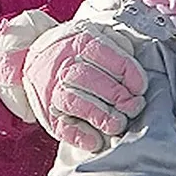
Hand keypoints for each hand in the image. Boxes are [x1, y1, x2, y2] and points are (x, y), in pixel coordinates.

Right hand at [21, 20, 147, 151]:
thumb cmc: (78, 51)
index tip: (139, 88)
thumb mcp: (97, 34)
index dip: (126, 72)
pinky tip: (95, 141)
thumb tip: (133, 59)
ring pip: (72, 101)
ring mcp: (51, 89)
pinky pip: (59, 125)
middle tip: (132, 108)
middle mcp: (62, 63)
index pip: (103, 53)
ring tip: (117, 125)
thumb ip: (118, 42)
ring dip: (98, 115)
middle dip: (115, 95)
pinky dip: (78, 135)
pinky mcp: (47, 112)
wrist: (35, 59)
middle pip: (87, 78)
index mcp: (78, 41)